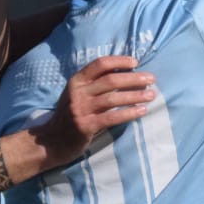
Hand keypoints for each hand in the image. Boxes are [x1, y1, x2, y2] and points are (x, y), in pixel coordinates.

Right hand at [30, 55, 154, 165]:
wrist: (51, 141)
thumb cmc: (69, 116)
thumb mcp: (76, 95)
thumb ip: (93, 85)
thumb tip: (124, 75)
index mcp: (76, 81)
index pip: (100, 64)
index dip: (119, 61)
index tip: (135, 62)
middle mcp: (78, 93)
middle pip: (110, 80)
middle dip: (134, 78)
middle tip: (151, 79)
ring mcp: (81, 109)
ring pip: (113, 98)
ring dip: (135, 95)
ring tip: (151, 95)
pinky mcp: (86, 126)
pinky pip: (112, 117)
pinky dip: (129, 113)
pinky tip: (142, 111)